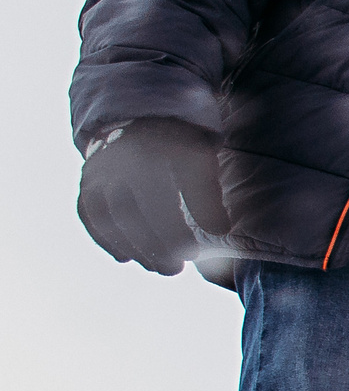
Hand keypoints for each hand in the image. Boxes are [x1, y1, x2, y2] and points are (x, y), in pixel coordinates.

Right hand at [76, 119, 231, 274]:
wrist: (140, 121)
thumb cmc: (179, 147)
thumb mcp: (201, 160)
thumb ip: (208, 195)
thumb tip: (220, 231)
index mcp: (153, 152)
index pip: (163, 198)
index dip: (178, 229)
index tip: (195, 253)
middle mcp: (121, 161)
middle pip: (133, 211)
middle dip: (155, 245)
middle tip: (176, 269)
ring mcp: (99, 172)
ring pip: (109, 216)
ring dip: (132, 247)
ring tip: (157, 268)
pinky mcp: (87, 182)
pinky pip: (88, 214)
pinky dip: (104, 239)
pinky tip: (124, 257)